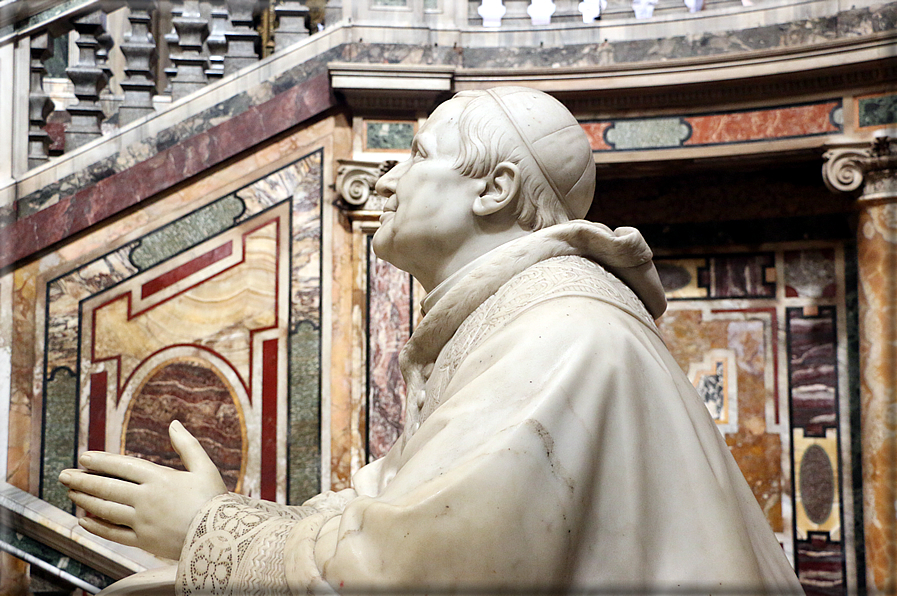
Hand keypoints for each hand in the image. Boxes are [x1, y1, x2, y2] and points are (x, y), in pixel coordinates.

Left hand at [58, 420, 227, 559]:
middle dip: (83, 480)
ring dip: (85, 500)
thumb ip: (187, 445)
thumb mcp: (204, 467)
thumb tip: (174, 423)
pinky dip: (97, 526)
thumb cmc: (214, 499)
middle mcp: (146, 499)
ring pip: (106, 509)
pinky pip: (114, 533)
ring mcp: (142, 521)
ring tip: (71, 493)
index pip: (123, 466)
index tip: (84, 457)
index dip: (101, 461)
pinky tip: (84, 520)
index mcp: (160, 478)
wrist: (221, 535)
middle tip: (64, 475)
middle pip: (108, 487)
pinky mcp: (143, 540)